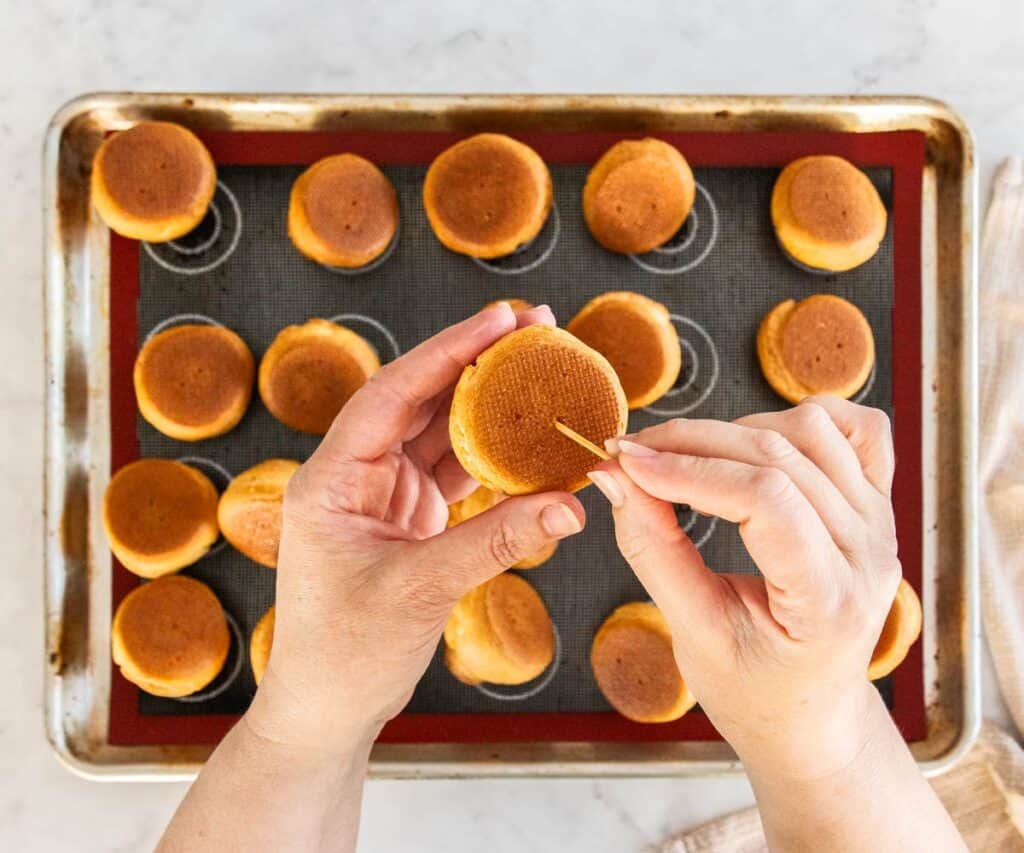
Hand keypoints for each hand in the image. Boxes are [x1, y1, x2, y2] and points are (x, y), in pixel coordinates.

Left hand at [245, 304, 585, 753]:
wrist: (327, 706)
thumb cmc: (346, 652)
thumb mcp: (422, 591)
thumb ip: (497, 541)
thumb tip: (571, 505)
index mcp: (332, 479)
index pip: (394, 394)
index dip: (449, 351)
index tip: (501, 319)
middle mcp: (353, 475)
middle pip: (419, 399)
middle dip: (476, 362)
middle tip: (535, 327)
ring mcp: (382, 494)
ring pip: (439, 430)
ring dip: (487, 403)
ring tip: (539, 369)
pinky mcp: (407, 516)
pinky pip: (454, 471)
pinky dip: (492, 455)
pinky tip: (528, 436)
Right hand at [588, 399, 900, 777]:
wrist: (809, 714)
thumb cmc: (753, 692)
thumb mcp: (692, 634)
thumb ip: (653, 551)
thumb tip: (614, 478)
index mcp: (829, 602)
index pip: (766, 500)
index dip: (688, 470)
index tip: (626, 464)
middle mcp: (869, 554)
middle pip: (780, 455)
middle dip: (691, 442)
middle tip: (628, 453)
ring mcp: (880, 524)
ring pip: (812, 430)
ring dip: (735, 429)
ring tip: (682, 456)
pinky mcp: (877, 505)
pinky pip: (859, 430)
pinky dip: (805, 418)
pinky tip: (757, 436)